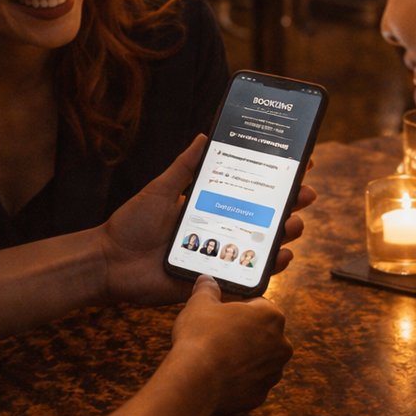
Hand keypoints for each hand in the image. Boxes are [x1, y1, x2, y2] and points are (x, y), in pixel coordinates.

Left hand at [97, 135, 317, 306]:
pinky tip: (283, 255)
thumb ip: (183, 168)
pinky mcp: (215, 279)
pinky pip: (249, 276)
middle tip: (305, 193)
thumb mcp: (160, 189)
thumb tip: (204, 136)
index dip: (275, 179)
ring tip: (296, 223)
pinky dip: (271, 267)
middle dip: (289, 205)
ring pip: (262, 245)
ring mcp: (220, 255)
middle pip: (264, 217)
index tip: (300, 163)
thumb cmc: (131, 225)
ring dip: (285, 233)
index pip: (248, 190)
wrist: (110, 262)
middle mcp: (219, 229)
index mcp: (208, 206)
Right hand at [169, 275, 290, 415]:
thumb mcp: (199, 303)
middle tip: (218, 334)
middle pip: (262, 333)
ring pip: (259, 360)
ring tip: (216, 357)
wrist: (195, 381)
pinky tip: (218, 376)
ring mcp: (273, 373)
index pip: (259, 305)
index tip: (223, 312)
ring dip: (243, 358)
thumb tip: (207, 280)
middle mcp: (281, 345)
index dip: (239, 307)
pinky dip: (238, 380)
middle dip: (245, 334)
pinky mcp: (261, 395)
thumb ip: (207, 289)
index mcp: (271, 316)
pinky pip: (250, 383)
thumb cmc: (200, 337)